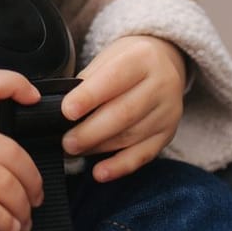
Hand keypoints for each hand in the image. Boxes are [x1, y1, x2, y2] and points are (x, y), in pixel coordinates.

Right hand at [0, 70, 44, 230]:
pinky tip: (8, 228)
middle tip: (36, 197)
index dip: (15, 83)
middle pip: (10, 152)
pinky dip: (5, 221)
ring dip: (21, 206)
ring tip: (23, 219)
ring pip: (3, 183)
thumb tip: (8, 165)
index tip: (34, 96)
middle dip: (32, 179)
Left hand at [61, 35, 189, 181]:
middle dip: (91, 131)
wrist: (164, 63)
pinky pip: (143, 155)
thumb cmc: (128, 63)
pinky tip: (100, 172)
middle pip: (124, 112)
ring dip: (98, 147)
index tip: (67, 111)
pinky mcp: (168, 133)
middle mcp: (161, 84)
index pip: (114, 78)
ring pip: (131, 135)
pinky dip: (119, 166)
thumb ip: (88, 81)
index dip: (89, 97)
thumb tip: (63, 111)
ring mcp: (168, 111)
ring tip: (74, 150)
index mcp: (142, 58)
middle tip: (66, 142)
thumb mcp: (108, 58)